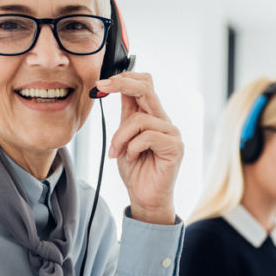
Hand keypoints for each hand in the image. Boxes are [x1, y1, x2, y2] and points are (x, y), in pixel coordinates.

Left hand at [95, 73, 182, 224]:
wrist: (144, 197)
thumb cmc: (136, 170)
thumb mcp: (123, 137)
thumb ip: (125, 114)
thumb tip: (116, 86)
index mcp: (151, 116)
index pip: (144, 85)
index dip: (124, 78)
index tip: (101, 83)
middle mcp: (163, 121)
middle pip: (147, 88)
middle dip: (121, 83)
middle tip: (101, 86)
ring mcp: (171, 133)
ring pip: (140, 119)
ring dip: (120, 136)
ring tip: (117, 152)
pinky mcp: (175, 147)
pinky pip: (148, 136)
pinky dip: (133, 147)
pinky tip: (132, 157)